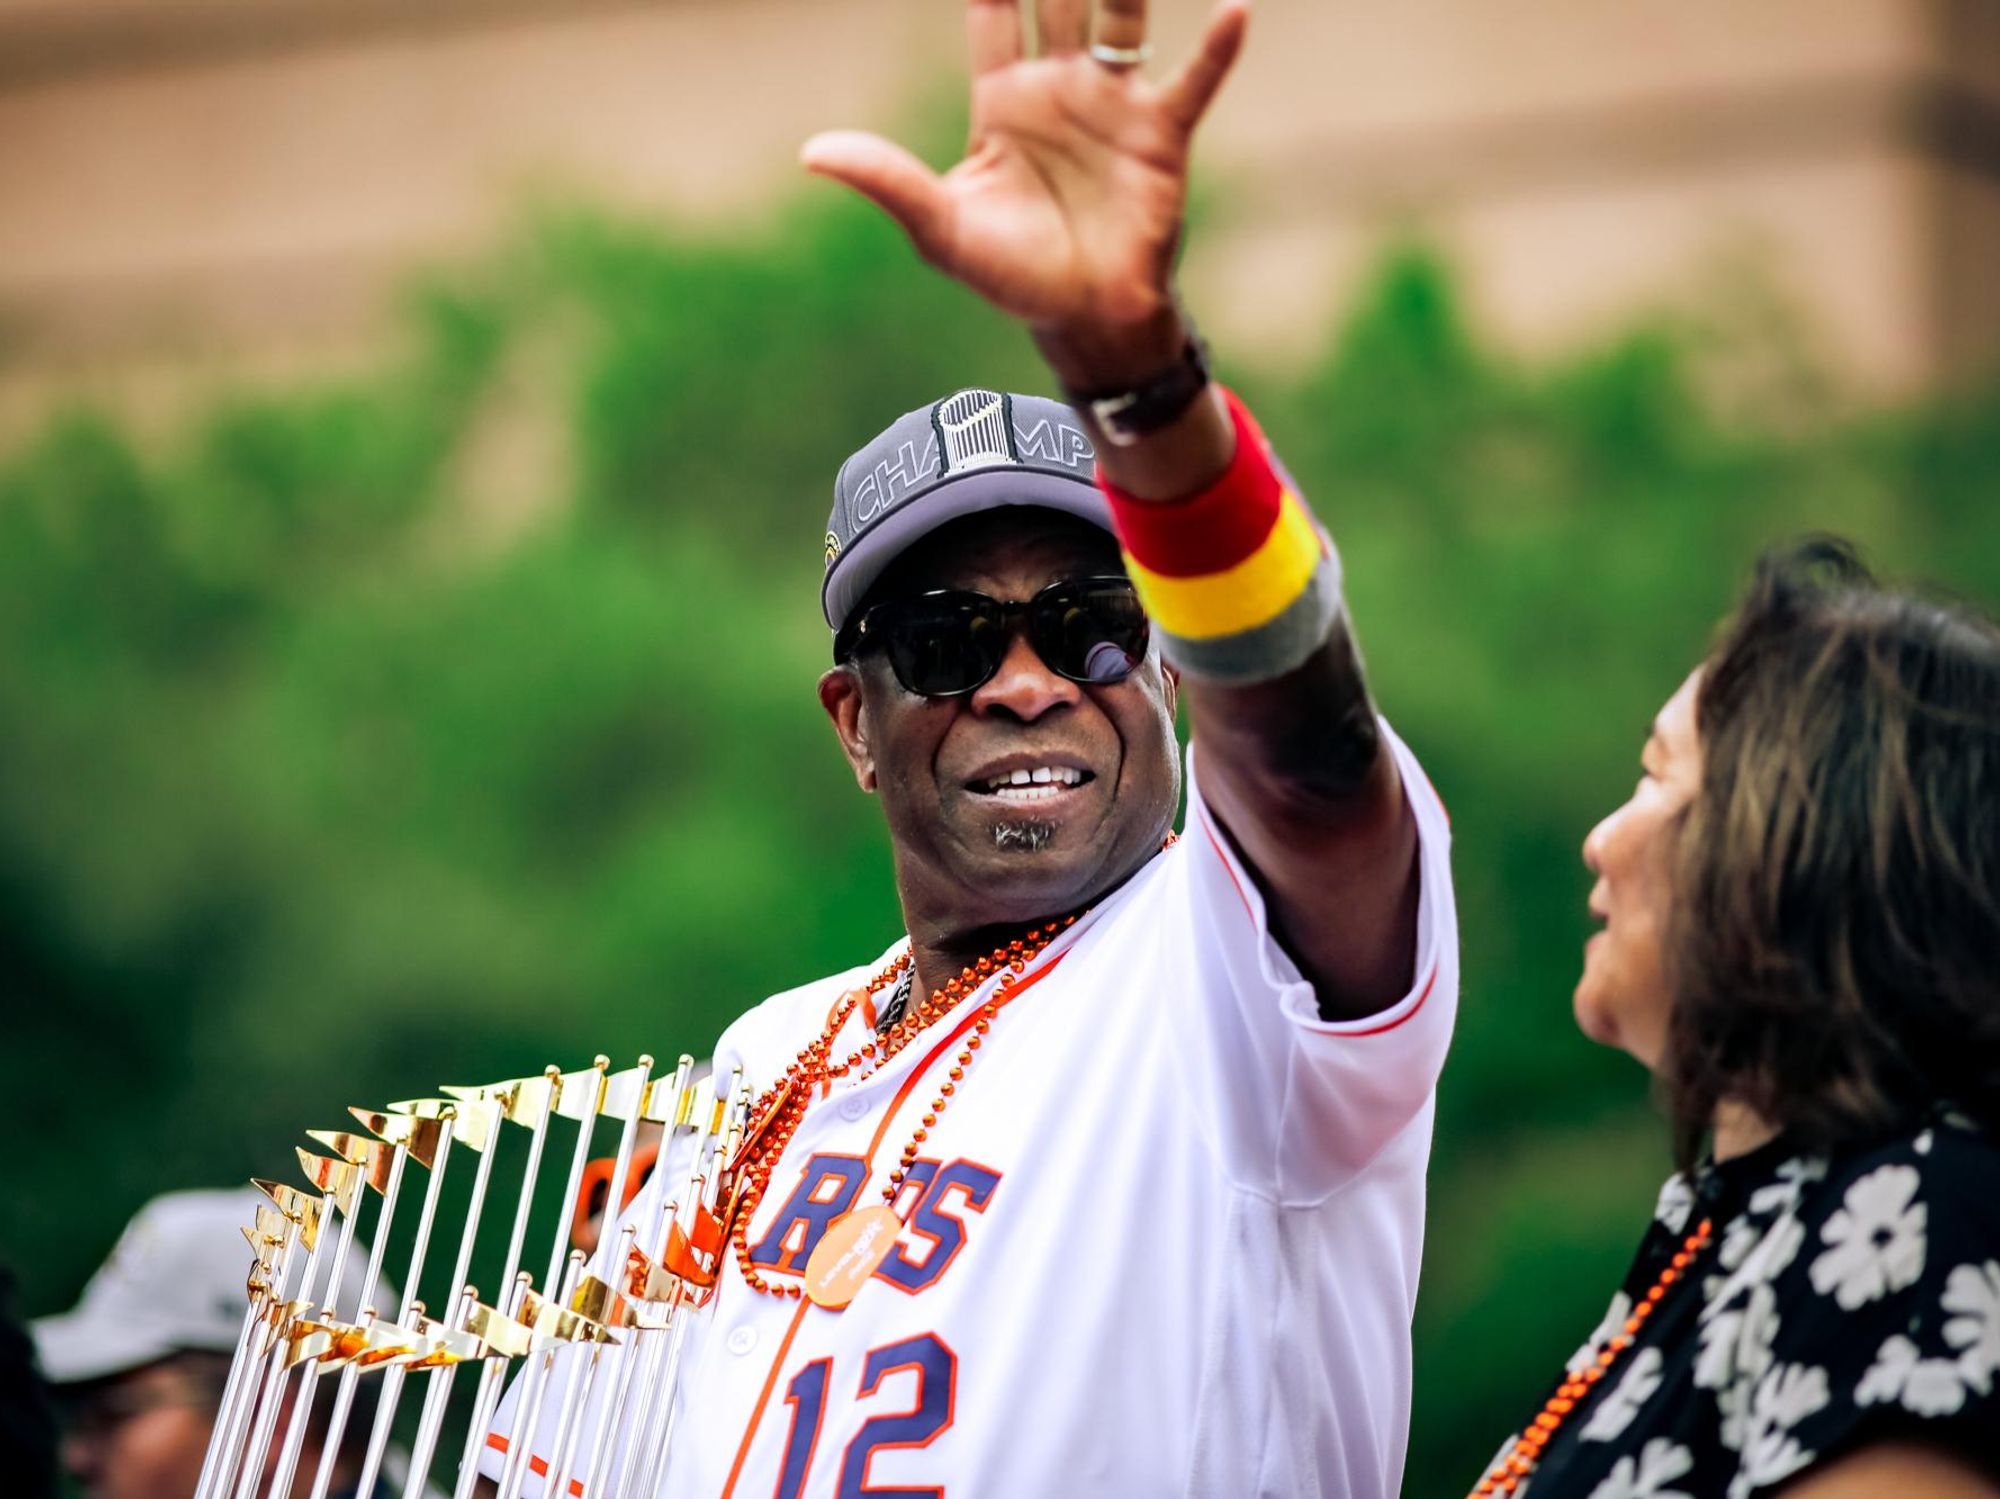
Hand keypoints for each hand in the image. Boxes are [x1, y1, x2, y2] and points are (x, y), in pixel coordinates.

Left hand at [801, 0, 1247, 366]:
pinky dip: (1215, 49)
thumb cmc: (1013, 276)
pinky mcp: (1160, 136)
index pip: (995, 9)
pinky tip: (1235, 10)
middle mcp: (1060, 87)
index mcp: (1003, 100)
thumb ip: (887, 182)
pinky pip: (1192, 81)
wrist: (1085, 320)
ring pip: (1123, 18)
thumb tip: (813, 153)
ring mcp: (1114, 106)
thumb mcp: (942, 230)